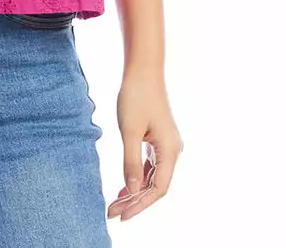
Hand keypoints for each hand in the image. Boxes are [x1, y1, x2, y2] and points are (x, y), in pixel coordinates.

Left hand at [107, 66, 182, 222]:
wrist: (143, 69)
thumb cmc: (136, 96)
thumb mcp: (130, 131)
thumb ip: (131, 162)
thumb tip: (133, 191)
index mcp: (169, 151)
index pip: (158, 189)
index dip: (140, 205)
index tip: (122, 215)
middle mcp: (172, 151)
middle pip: (156, 186)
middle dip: (135, 201)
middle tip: (113, 213)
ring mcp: (166, 145)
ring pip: (152, 176)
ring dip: (135, 190)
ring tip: (116, 204)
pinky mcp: (158, 138)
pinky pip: (150, 165)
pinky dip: (138, 176)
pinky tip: (125, 186)